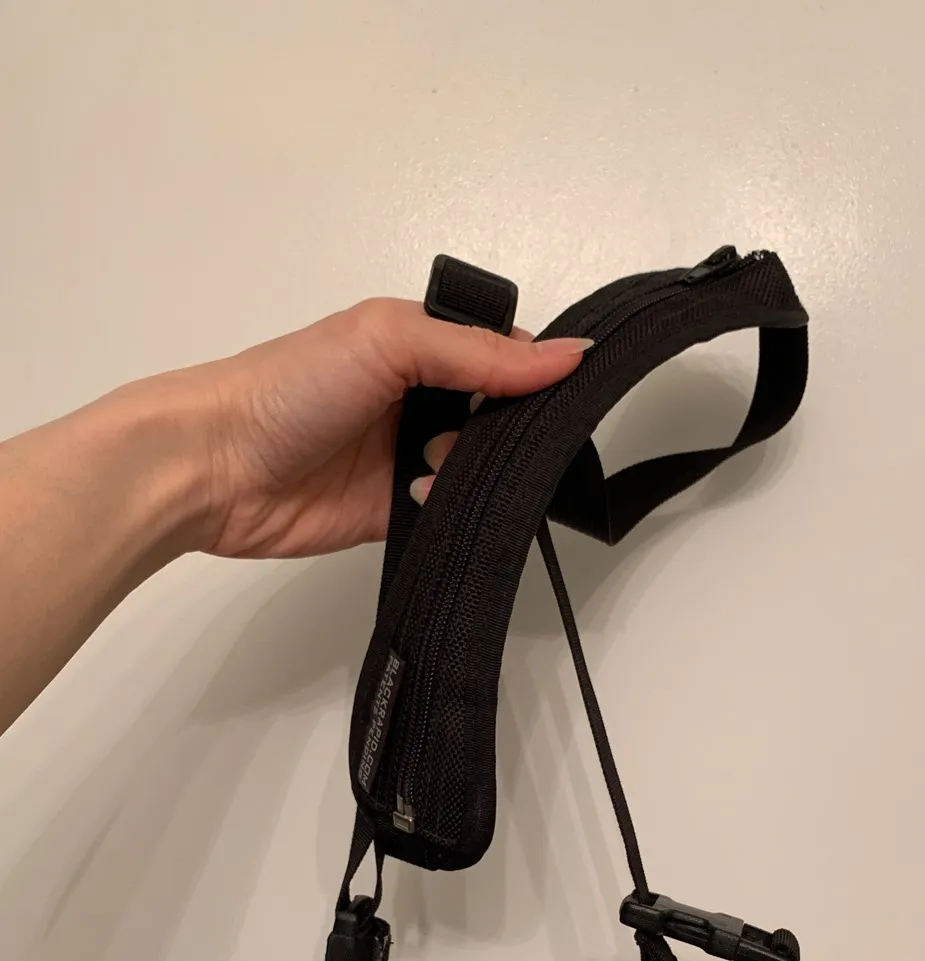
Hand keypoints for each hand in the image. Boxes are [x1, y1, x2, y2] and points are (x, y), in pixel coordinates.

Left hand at [180, 300, 590, 558]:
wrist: (214, 465)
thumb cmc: (287, 386)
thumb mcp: (389, 341)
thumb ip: (478, 352)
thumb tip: (567, 354)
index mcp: (417, 343)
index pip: (501, 354)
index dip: (531, 372)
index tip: (556, 392)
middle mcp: (416, 397)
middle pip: (498, 416)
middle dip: (507, 428)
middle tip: (484, 432)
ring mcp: (406, 456)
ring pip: (479, 468)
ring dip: (475, 469)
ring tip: (435, 462)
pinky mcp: (395, 512)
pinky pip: (450, 513)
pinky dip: (452, 509)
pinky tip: (425, 495)